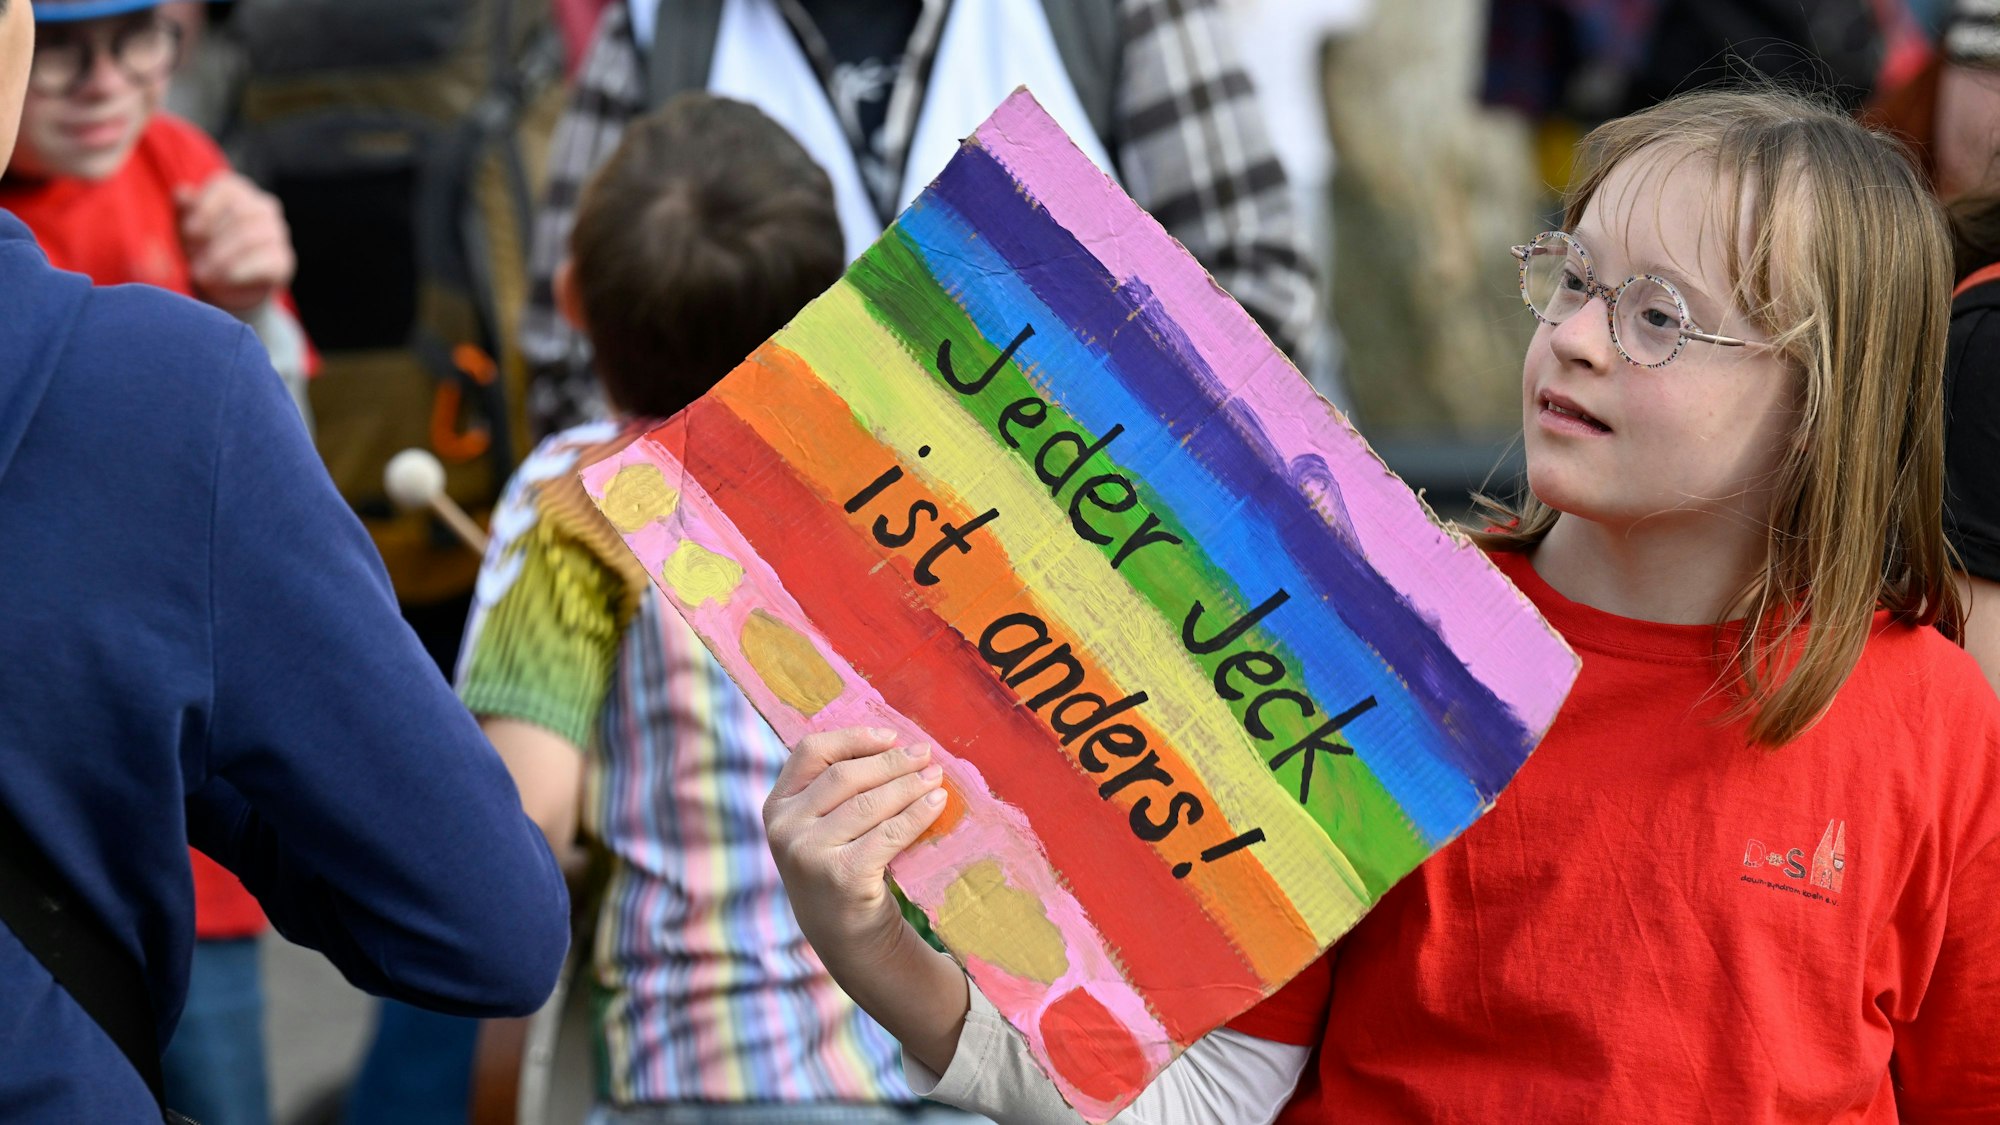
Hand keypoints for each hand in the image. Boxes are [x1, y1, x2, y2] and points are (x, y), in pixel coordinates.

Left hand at [177, 172, 295, 313]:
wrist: (224, 287)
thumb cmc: (203, 249)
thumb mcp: (188, 228)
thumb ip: (185, 208)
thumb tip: (182, 192)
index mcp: (238, 192)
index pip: (227, 186)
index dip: (205, 208)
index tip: (190, 231)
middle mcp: (263, 207)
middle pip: (239, 211)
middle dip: (213, 238)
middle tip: (193, 258)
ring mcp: (277, 234)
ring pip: (251, 237)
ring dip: (222, 257)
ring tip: (202, 274)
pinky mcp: (283, 261)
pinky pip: (266, 261)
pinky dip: (240, 271)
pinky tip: (225, 278)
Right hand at [764, 727, 971, 1075]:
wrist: (847, 940)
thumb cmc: (840, 870)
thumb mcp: (820, 829)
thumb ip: (835, 792)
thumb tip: (893, 744)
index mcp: (776, 807)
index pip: (811, 753)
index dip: (852, 738)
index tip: (890, 736)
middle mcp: (785, 829)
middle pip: (846, 775)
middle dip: (891, 761)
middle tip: (925, 755)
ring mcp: (809, 853)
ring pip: (870, 802)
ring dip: (909, 784)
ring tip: (935, 777)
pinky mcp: (842, 875)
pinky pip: (889, 832)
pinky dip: (917, 813)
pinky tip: (936, 803)